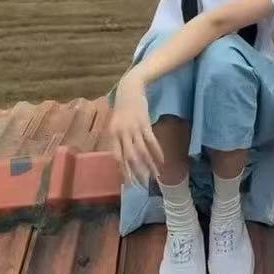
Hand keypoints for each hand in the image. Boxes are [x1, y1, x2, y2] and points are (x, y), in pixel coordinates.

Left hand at [109, 70, 163, 185]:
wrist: (130, 88)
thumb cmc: (122, 108)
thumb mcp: (115, 124)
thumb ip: (117, 139)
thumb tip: (122, 158)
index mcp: (112, 134)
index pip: (117, 157)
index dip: (124, 170)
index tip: (130, 183)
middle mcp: (122, 133)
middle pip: (130, 157)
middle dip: (137, 172)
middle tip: (143, 184)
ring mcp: (134, 128)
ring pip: (141, 151)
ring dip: (149, 165)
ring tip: (154, 176)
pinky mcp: (145, 123)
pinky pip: (151, 141)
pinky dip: (156, 152)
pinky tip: (161, 161)